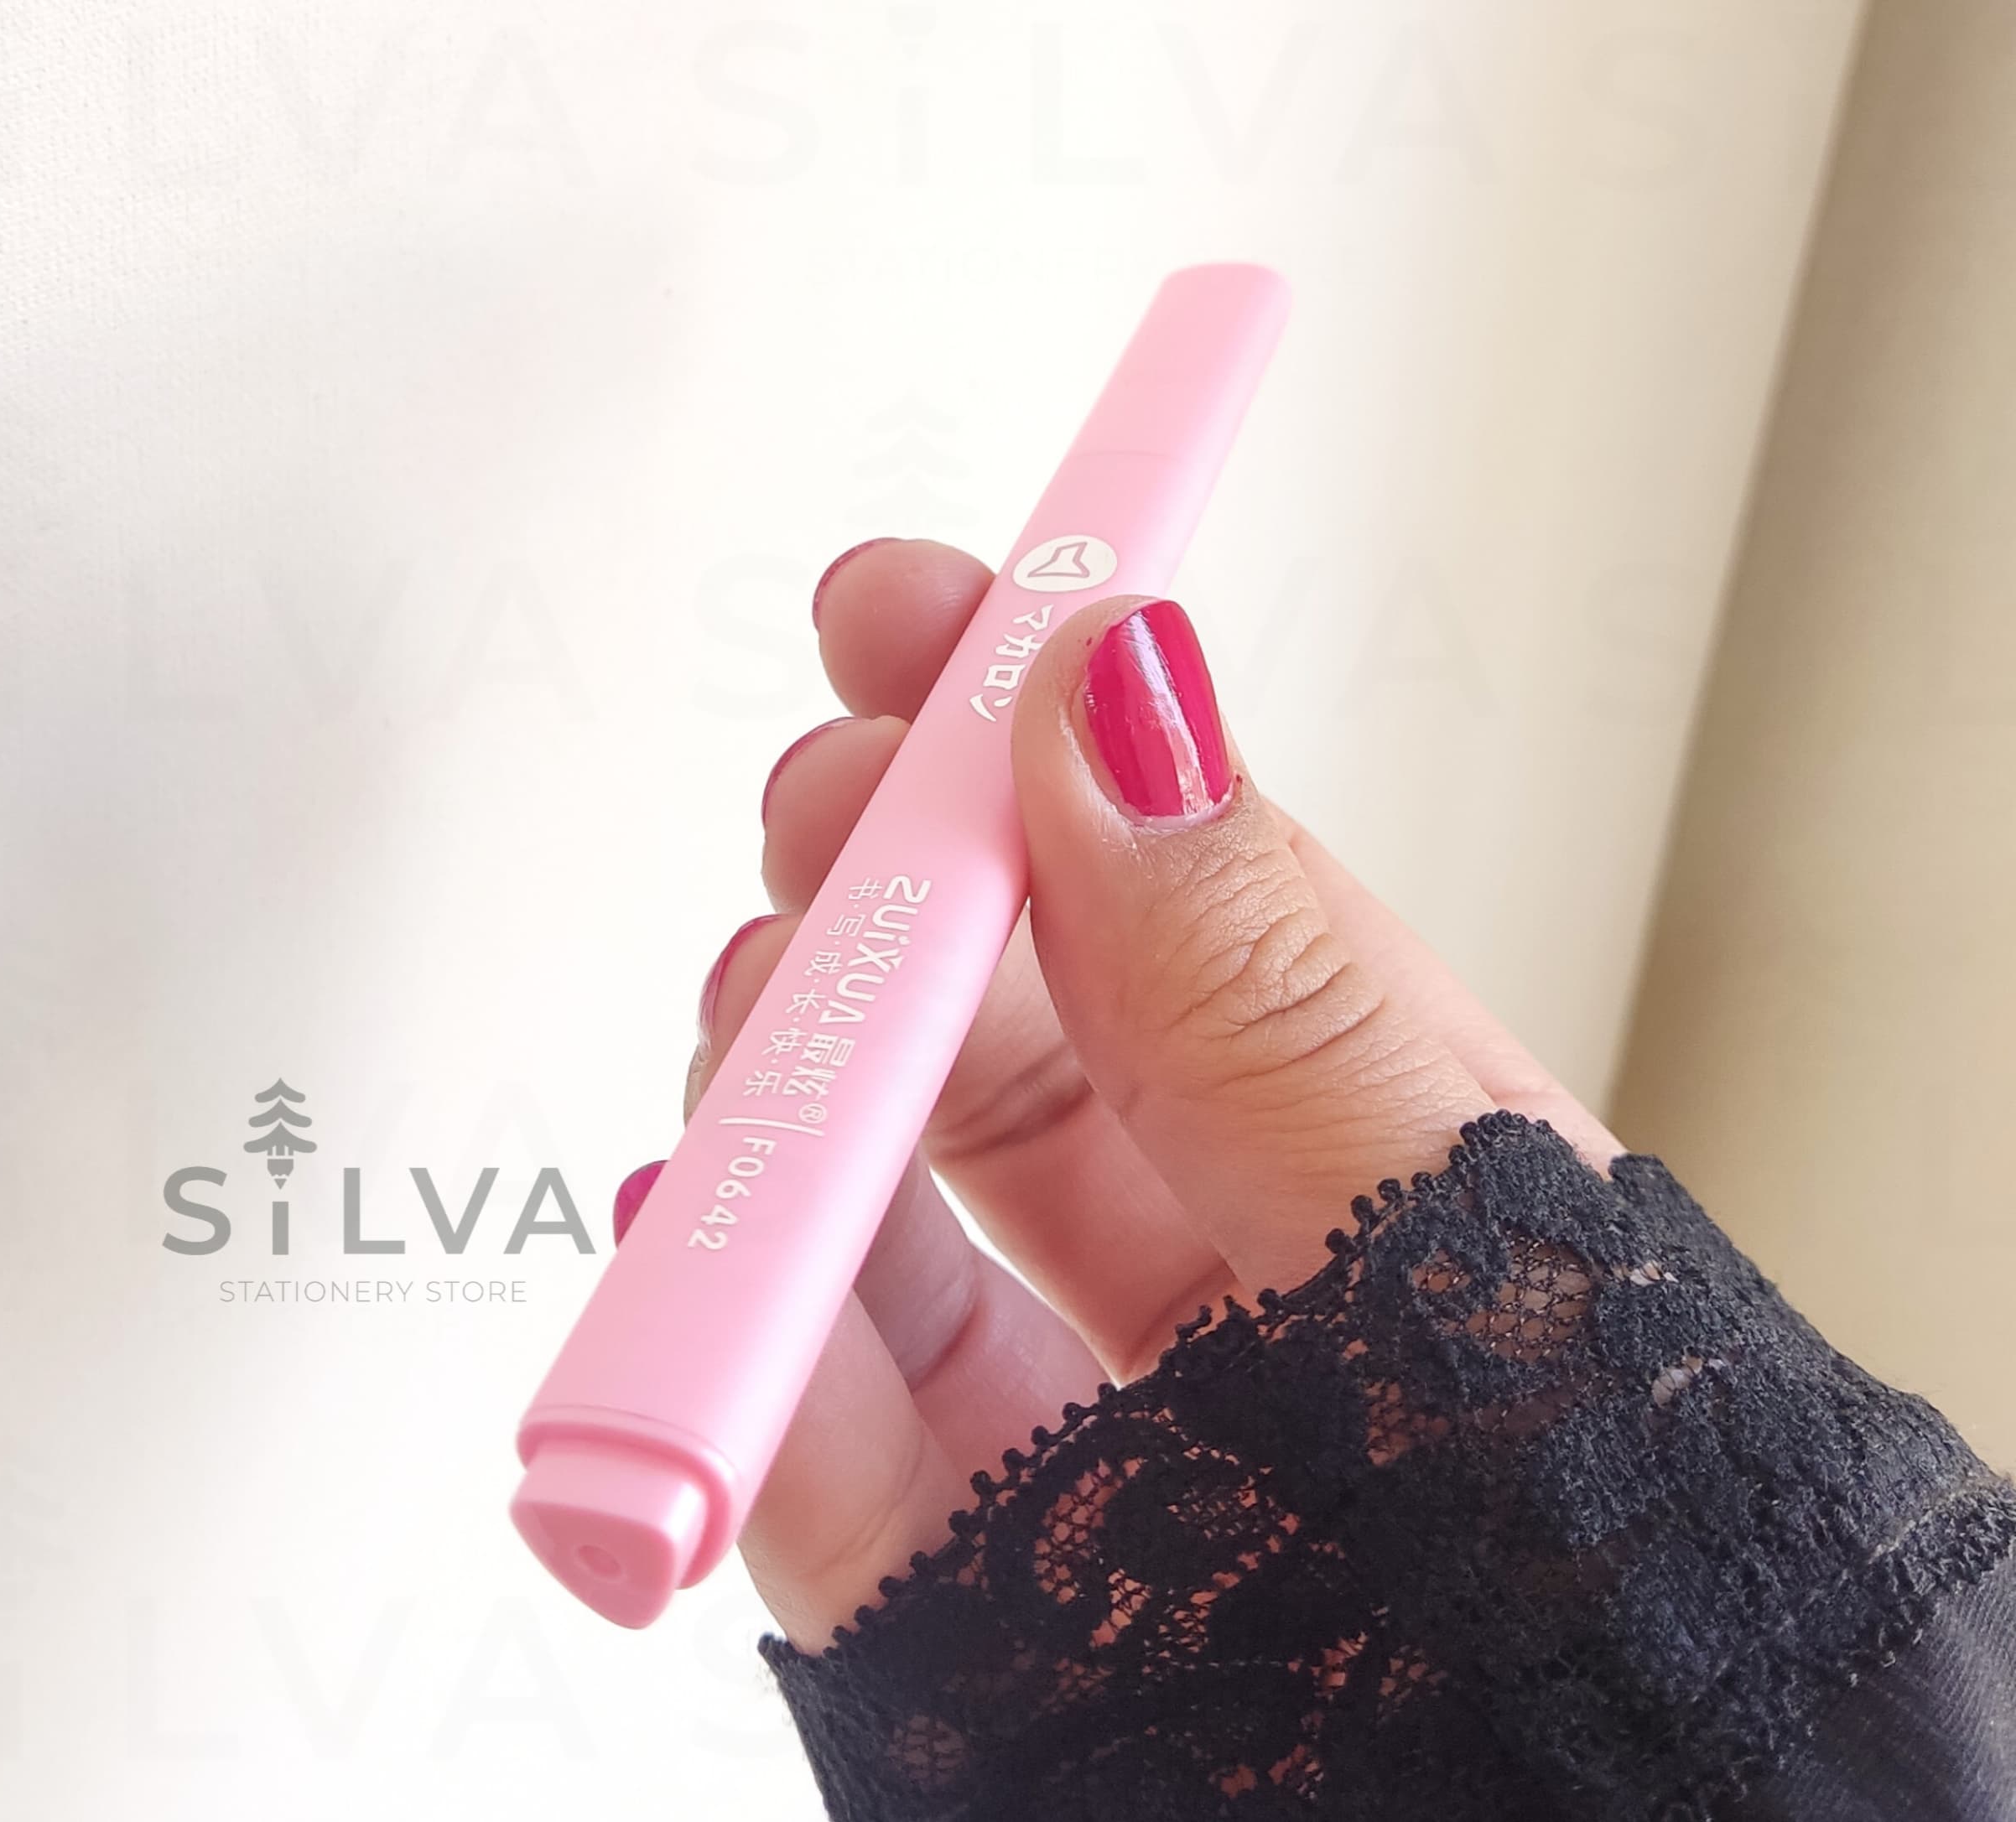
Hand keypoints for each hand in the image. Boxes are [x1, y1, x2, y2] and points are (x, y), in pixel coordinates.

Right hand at [623, 538, 1619, 1649]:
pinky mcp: (986, 1618)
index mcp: (1403, 1187)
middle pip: (1018, 1046)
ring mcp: (1106, 1456)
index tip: (934, 604)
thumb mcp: (1476, 1263)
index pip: (1196, 907)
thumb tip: (1120, 698)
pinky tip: (699, 1240)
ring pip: (897, 1231)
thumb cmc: (1665, 1628)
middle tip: (832, 796)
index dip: (1052, 737)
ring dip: (796, 1094)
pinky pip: (831, 1461)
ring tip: (758, 1010)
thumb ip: (1272, 1001)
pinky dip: (743, 1347)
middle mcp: (1244, 1305)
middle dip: (900, 895)